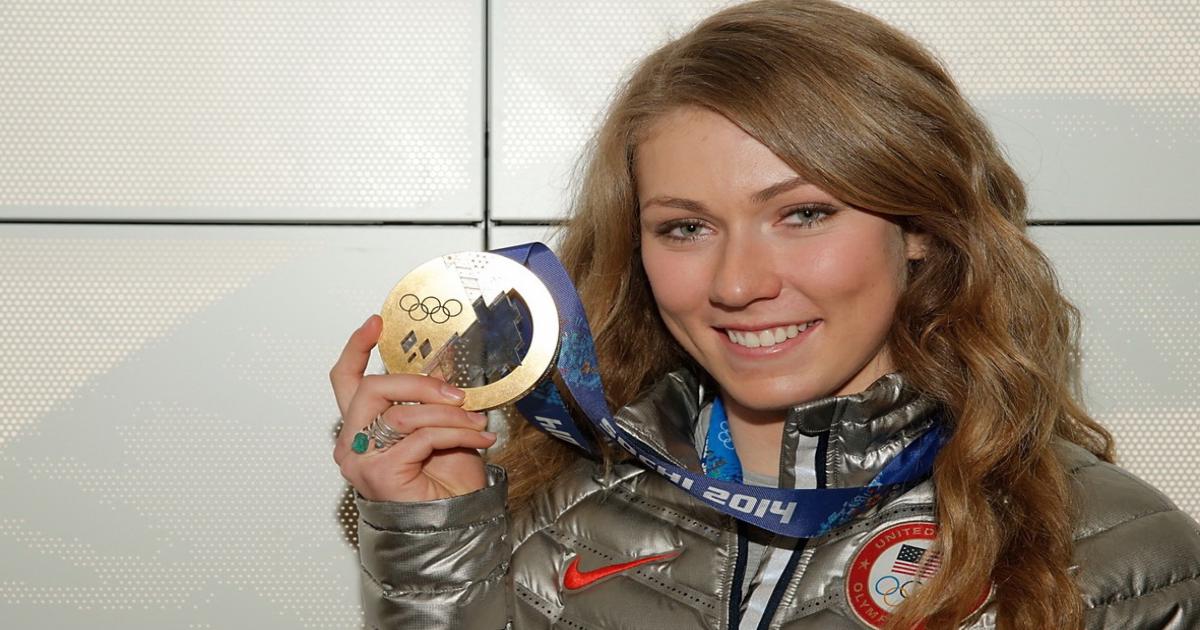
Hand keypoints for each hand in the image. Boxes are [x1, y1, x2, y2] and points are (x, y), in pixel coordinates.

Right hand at [330, 314, 497, 501]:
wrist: (454, 521)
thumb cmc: (443, 481)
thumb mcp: (439, 426)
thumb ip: (429, 398)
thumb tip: (440, 364)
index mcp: (361, 427)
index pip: (345, 380)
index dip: (356, 348)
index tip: (375, 323)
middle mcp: (352, 443)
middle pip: (372, 388)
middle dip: (418, 383)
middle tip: (455, 392)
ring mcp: (361, 460)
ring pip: (401, 413)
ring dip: (447, 413)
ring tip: (475, 421)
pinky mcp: (380, 474)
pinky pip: (421, 438)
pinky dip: (455, 433)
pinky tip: (477, 438)